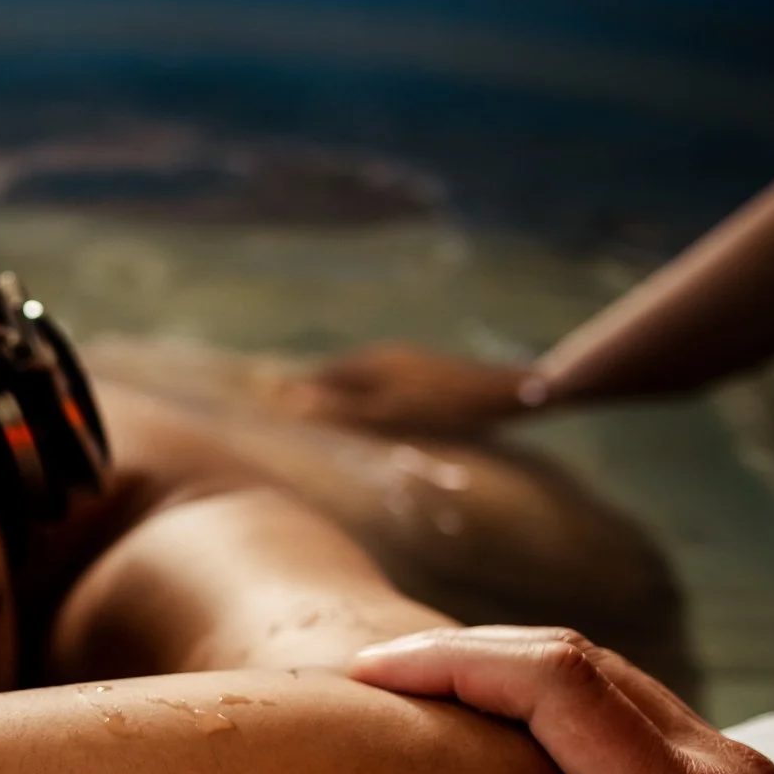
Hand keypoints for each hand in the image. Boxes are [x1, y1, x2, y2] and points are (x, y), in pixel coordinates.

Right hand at [281, 344, 545, 435]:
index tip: (267, 406)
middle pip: (337, 375)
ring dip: (340, 395)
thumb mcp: (386, 414)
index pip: (317, 377)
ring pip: (359, 379)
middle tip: (289, 413)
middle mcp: (383, 355)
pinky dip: (364, 398)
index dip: (293, 391)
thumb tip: (288, 402)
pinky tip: (370, 415)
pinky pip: (379, 384)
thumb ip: (338, 409)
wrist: (506, 393)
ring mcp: (406, 362)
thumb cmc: (444, 409)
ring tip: (325, 418)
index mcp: (369, 363)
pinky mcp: (424, 373)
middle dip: (314, 391)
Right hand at [352, 626, 773, 773]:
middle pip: (579, 658)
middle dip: (468, 652)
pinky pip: (639, 717)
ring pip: (614, 679)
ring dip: (517, 673)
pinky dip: (563, 709)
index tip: (372, 678)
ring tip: (434, 705)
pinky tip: (526, 758)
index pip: (555, 685)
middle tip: (378, 679)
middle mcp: (715, 769)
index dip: (454, 663)